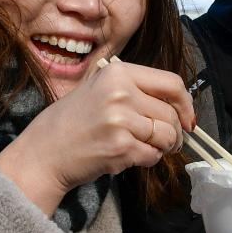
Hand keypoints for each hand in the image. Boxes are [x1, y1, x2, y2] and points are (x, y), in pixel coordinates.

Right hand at [0, 60, 192, 214]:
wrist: (44, 152)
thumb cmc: (71, 122)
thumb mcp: (99, 88)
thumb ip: (135, 89)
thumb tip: (178, 104)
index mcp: (118, 72)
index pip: (171, 83)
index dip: (186, 103)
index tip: (187, 118)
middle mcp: (121, 93)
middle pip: (171, 113)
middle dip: (175, 132)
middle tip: (167, 141)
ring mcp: (121, 121)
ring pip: (166, 136)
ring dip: (163, 147)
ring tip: (146, 148)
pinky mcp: (120, 148)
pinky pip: (153, 155)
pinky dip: (148, 159)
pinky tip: (130, 157)